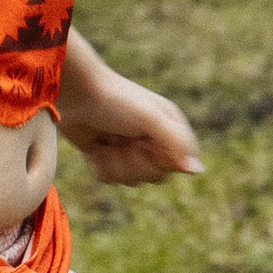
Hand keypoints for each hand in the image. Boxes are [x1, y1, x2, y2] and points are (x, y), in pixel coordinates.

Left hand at [57, 61, 203, 187]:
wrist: (74, 92)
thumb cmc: (115, 100)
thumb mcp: (150, 118)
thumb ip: (176, 142)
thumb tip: (197, 170)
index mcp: (168, 127)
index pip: (179, 164)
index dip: (162, 160)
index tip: (145, 143)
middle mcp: (151, 139)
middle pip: (155, 176)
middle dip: (136, 163)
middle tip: (123, 141)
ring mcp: (127, 149)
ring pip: (131, 180)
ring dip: (116, 164)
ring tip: (107, 141)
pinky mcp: (104, 156)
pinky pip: (109, 179)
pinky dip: (100, 166)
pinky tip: (95, 147)